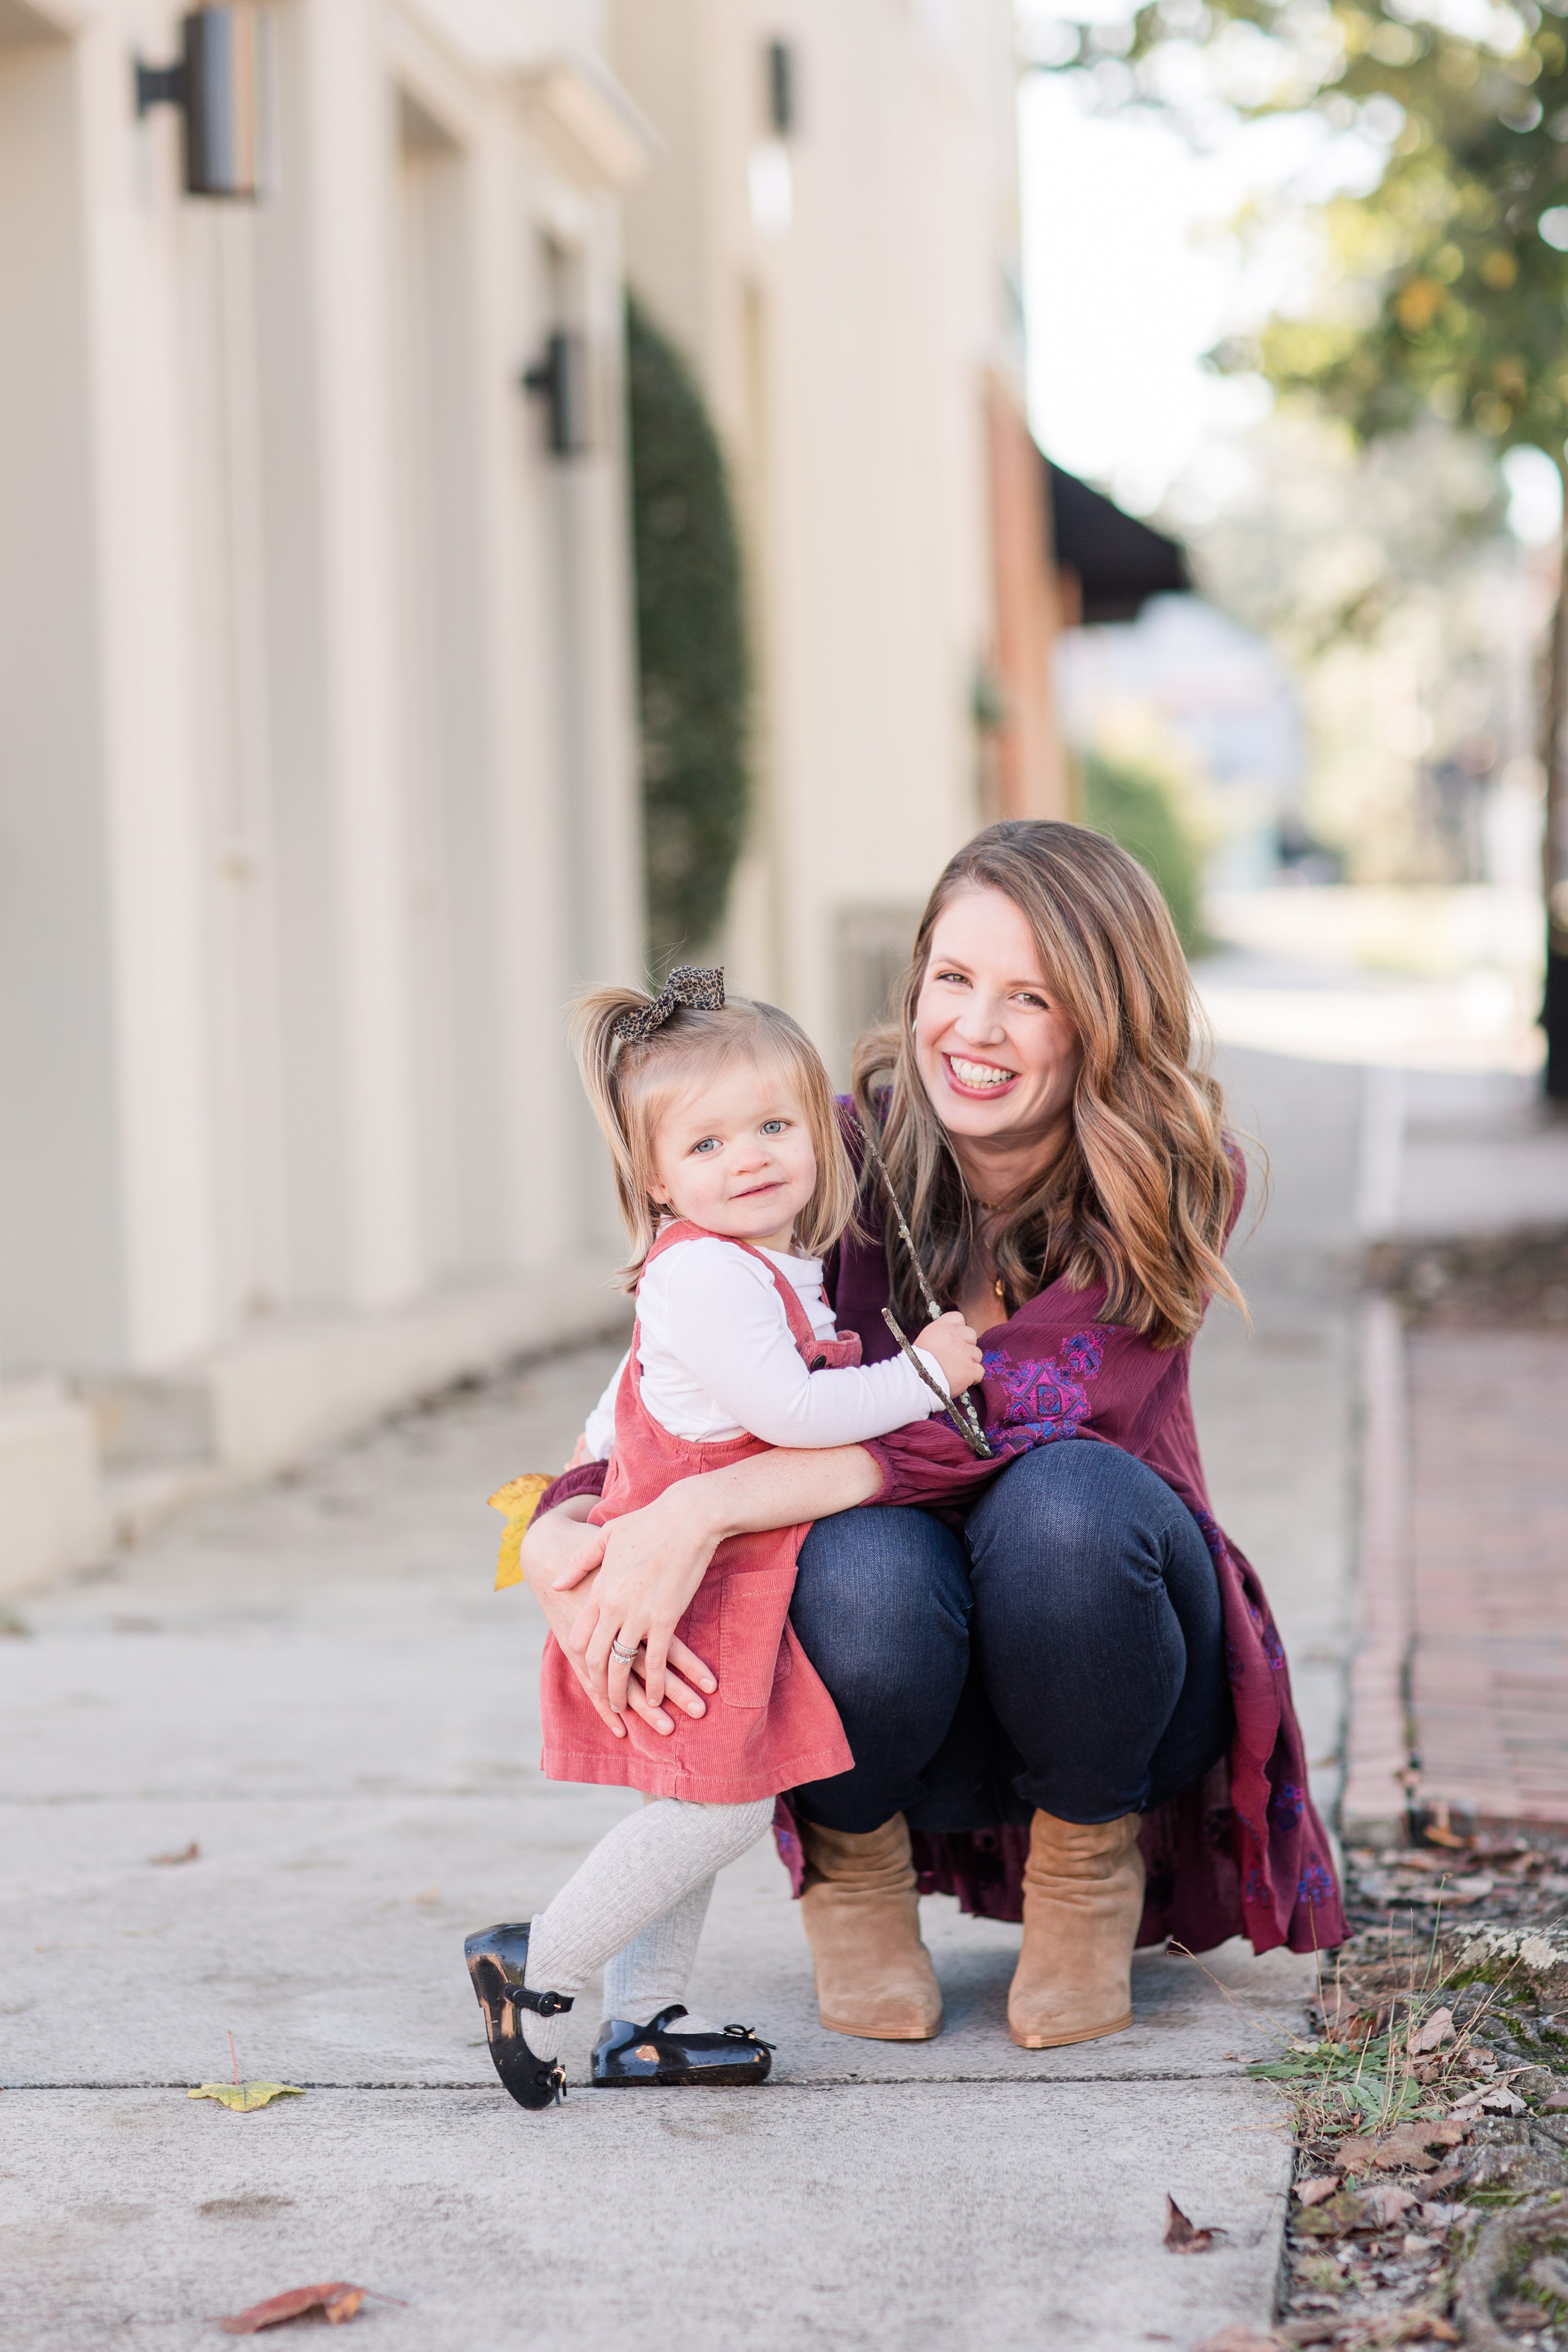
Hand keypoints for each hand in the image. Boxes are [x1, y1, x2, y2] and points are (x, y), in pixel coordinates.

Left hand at [518, 1499, 715, 1736]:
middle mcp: (613, 1607)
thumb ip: (579, 1563)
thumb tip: (556, 1583)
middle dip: (599, 1683)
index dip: (583, 1656)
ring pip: (622, 1665)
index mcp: (599, 1589)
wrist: (687, 1518)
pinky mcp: (666, 1619)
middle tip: (606, 1700)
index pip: (581, 1635)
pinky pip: (655, 1662)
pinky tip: (654, 1697)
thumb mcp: (605, 1537)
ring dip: (622, 1691)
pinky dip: (653, 1684)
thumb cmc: (649, 1522)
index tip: (590, 1668)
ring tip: (626, 1707)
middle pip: (597, 1657)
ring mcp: (639, 1616)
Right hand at [915, 1309, 984, 1398]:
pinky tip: (964, 1380)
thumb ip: (940, 1335)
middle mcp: (955, 1336)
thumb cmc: (916, 1363)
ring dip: (970, 1362)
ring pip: (977, 1354)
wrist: (915, 1381)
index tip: (955, 1338)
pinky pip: (979, 1371)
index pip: (958, 1318)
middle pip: (971, 1335)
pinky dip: (973, 1377)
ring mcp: (964, 1353)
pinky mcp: (970, 1370)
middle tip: (956, 1356)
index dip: (959, 1328)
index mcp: (942, 1327)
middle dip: (967, 1345)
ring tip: (957, 1371)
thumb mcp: (925, 1340)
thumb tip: (949, 1338)